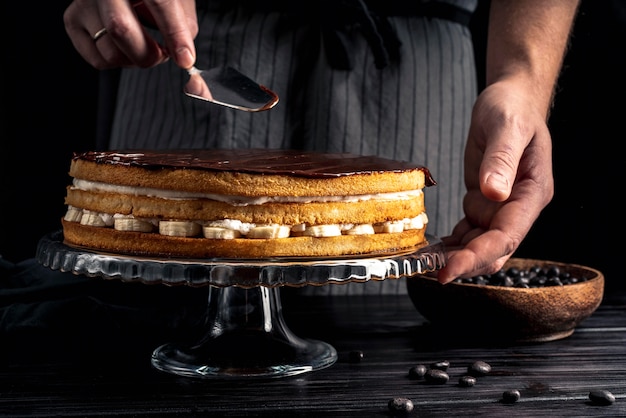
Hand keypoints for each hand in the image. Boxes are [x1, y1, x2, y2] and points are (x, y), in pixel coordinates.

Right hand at [63, 0, 197, 69]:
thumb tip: (183, 56)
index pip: (159, 3)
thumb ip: (184, 24)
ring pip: (109, 52)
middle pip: (121, 29)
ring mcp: (84, 2)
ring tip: (143, 46)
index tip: (185, 59)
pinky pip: (97, 59)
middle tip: (160, 55)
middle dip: (148, 54)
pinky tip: (125, 46)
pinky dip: (118, 62)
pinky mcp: (73, 19)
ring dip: (134, 61)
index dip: (174, 34)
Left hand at [437, 79, 554, 283]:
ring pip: (479, 246)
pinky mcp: (484, 204)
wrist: (509, 102)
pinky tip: (429, 249)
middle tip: (427, 272)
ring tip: (421, 264)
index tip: (450, 270)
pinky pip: (468, 233)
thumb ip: (501, 159)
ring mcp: (501, 208)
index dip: (478, 256)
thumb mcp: (507, 127)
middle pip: (493, 250)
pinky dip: (450, 244)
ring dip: (453, 258)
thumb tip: (494, 193)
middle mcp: (518, 207)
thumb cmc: (513, 109)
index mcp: (532, 193)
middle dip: (463, 264)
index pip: (506, 236)